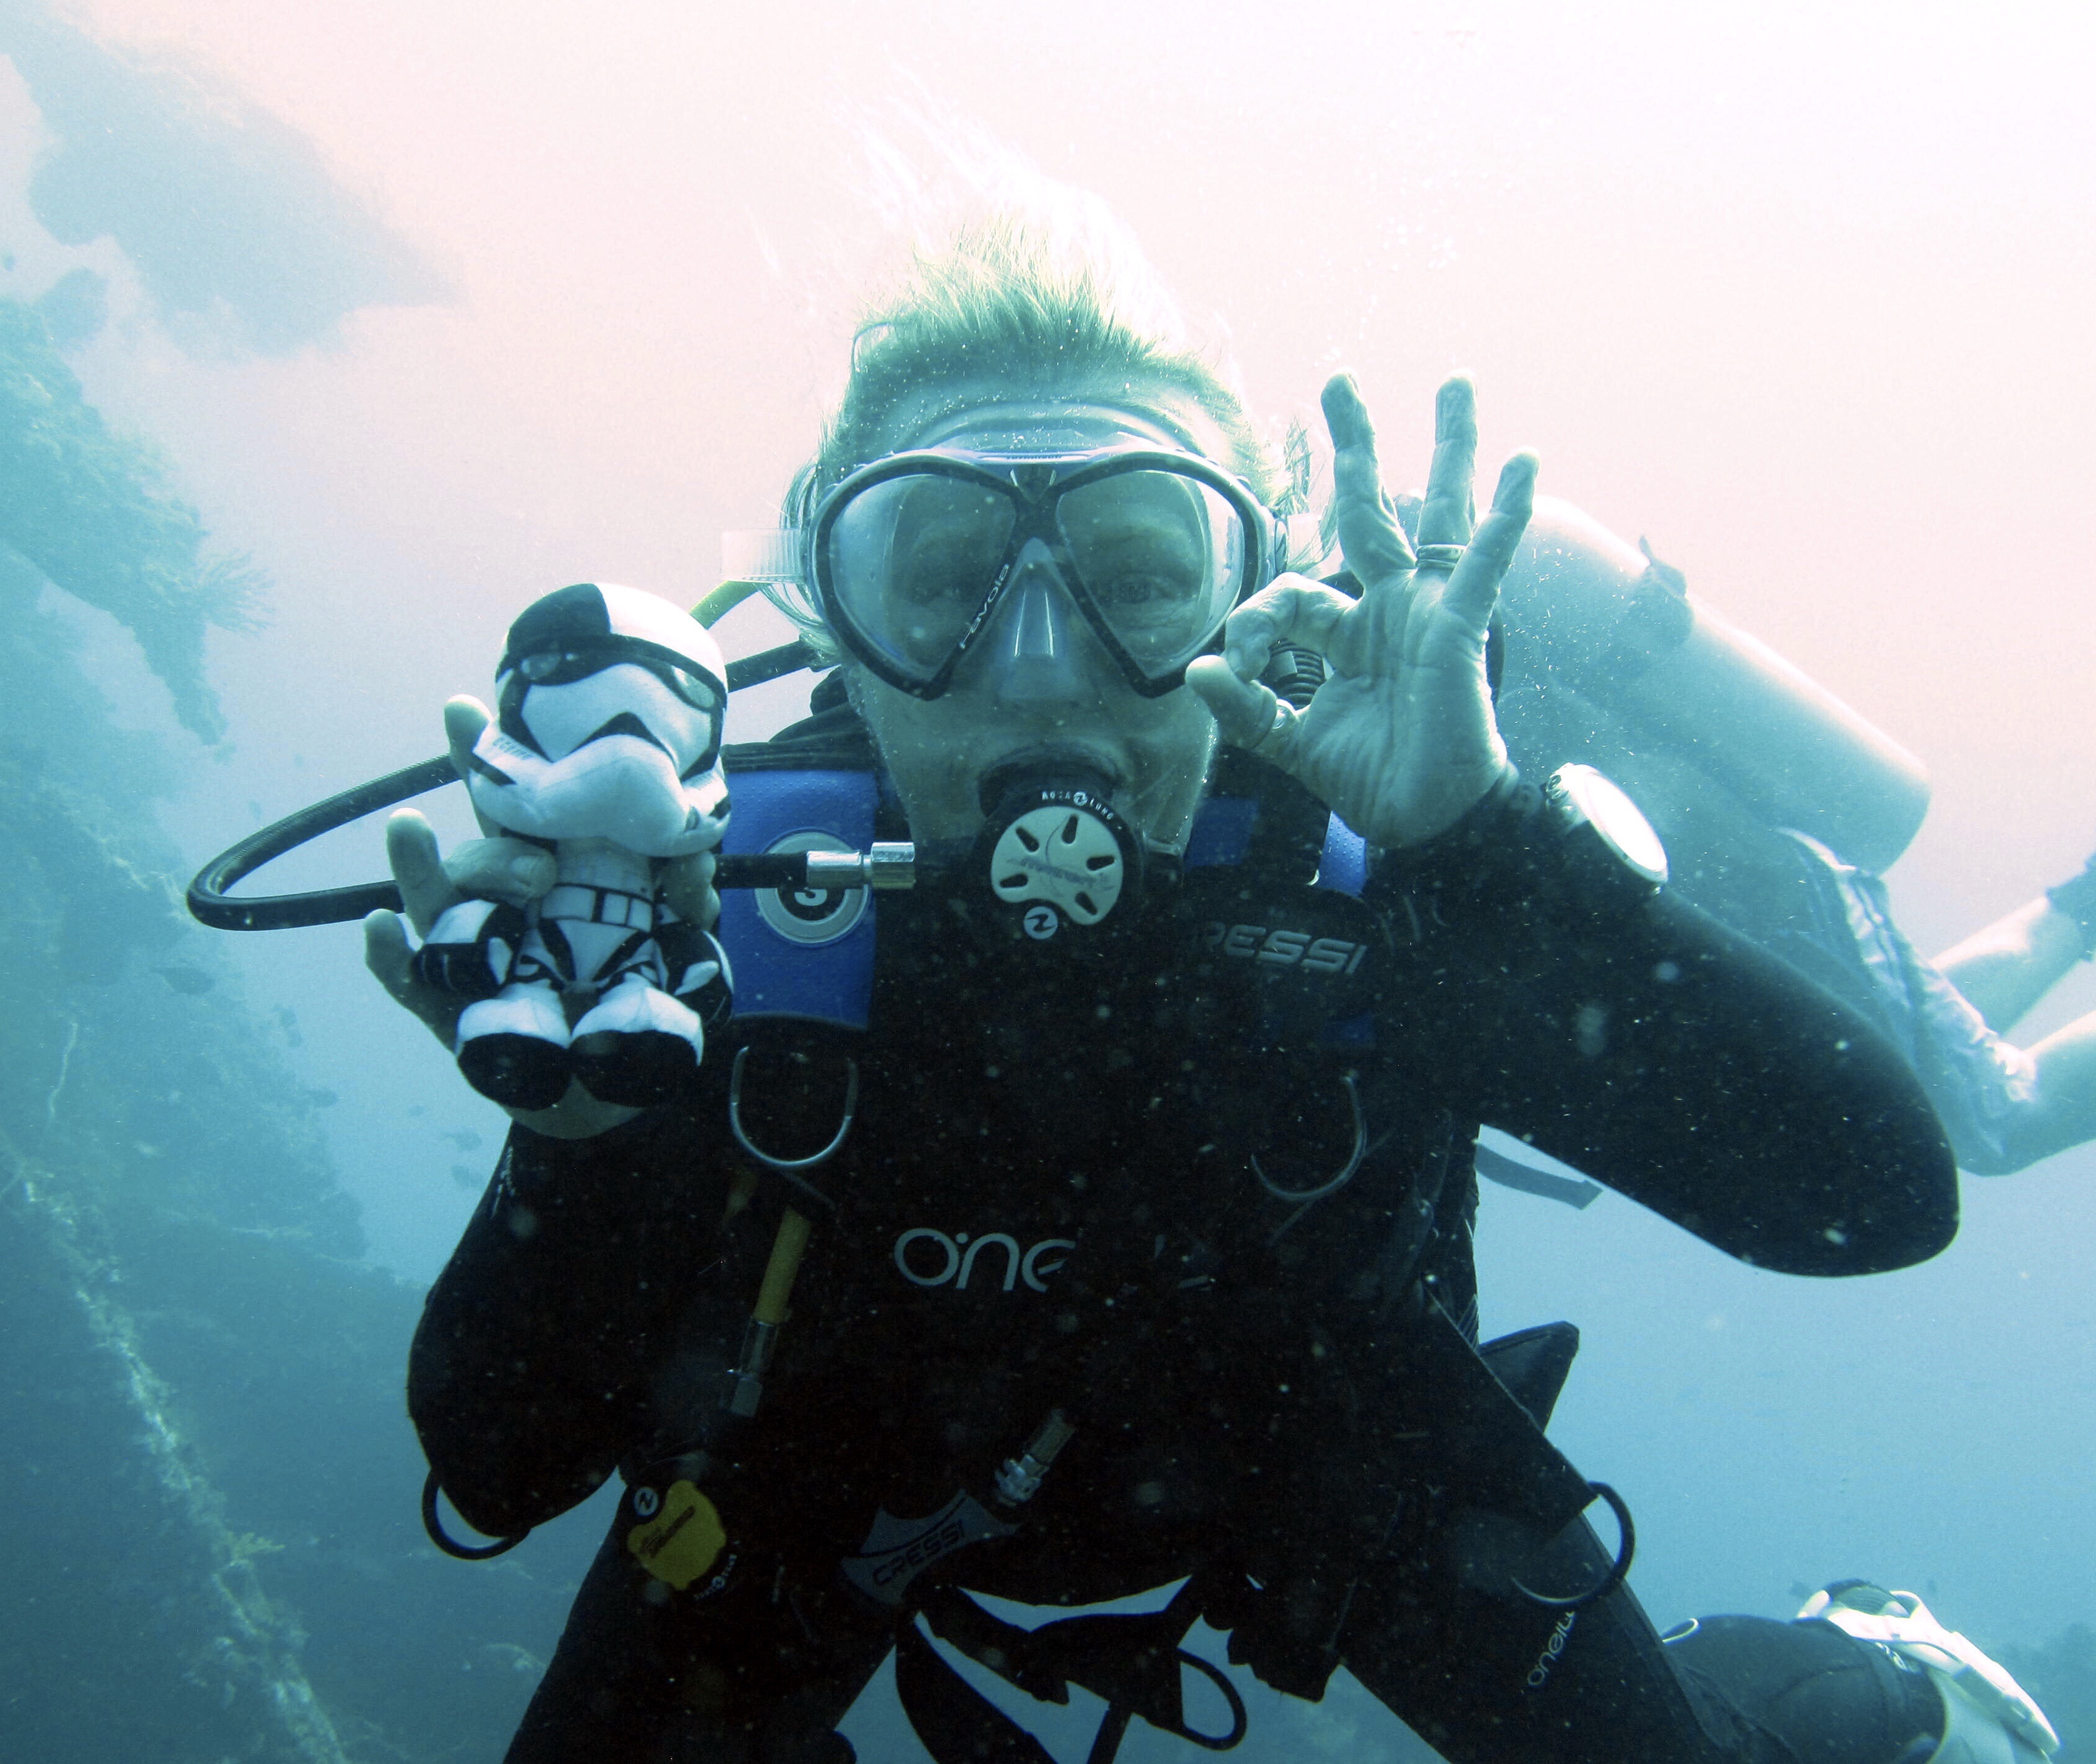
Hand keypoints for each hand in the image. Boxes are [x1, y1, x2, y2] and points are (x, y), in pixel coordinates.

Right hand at [360, 696, 715, 1138]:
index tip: (466, 708)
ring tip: (409, 829)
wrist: (608, 1094)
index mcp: (552, 870)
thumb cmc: (628, 999)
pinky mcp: (449, 1011)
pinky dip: (387, 956)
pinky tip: (379, 928)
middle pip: (476, 836)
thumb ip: (684, 902)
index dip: (492, 754)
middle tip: (537, 861)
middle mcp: (502, 902)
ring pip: (433, 900)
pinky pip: (407, 981)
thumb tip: (693, 862)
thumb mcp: (675, 948)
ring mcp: (469, 953)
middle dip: (477, 807)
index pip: (522, 802)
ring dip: (419, 865)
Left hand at [1185, 375, 1536, 847]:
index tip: (1238, 669)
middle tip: (1338, 381)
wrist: (1426, 821)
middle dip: (1355, 447)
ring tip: (1455, 383)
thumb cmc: (1372, 780)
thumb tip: (1199, 670)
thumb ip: (1247, 709)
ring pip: (1437, 513)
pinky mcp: (1460, 627)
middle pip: (1369, 510)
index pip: (1291, 595)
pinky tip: (1525, 466)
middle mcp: (1390, 607)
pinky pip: (1484, 562)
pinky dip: (1506, 516)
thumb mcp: (1291, 743)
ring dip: (1447, 448)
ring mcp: (1429, 610)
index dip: (1257, 623)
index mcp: (1348, 631)